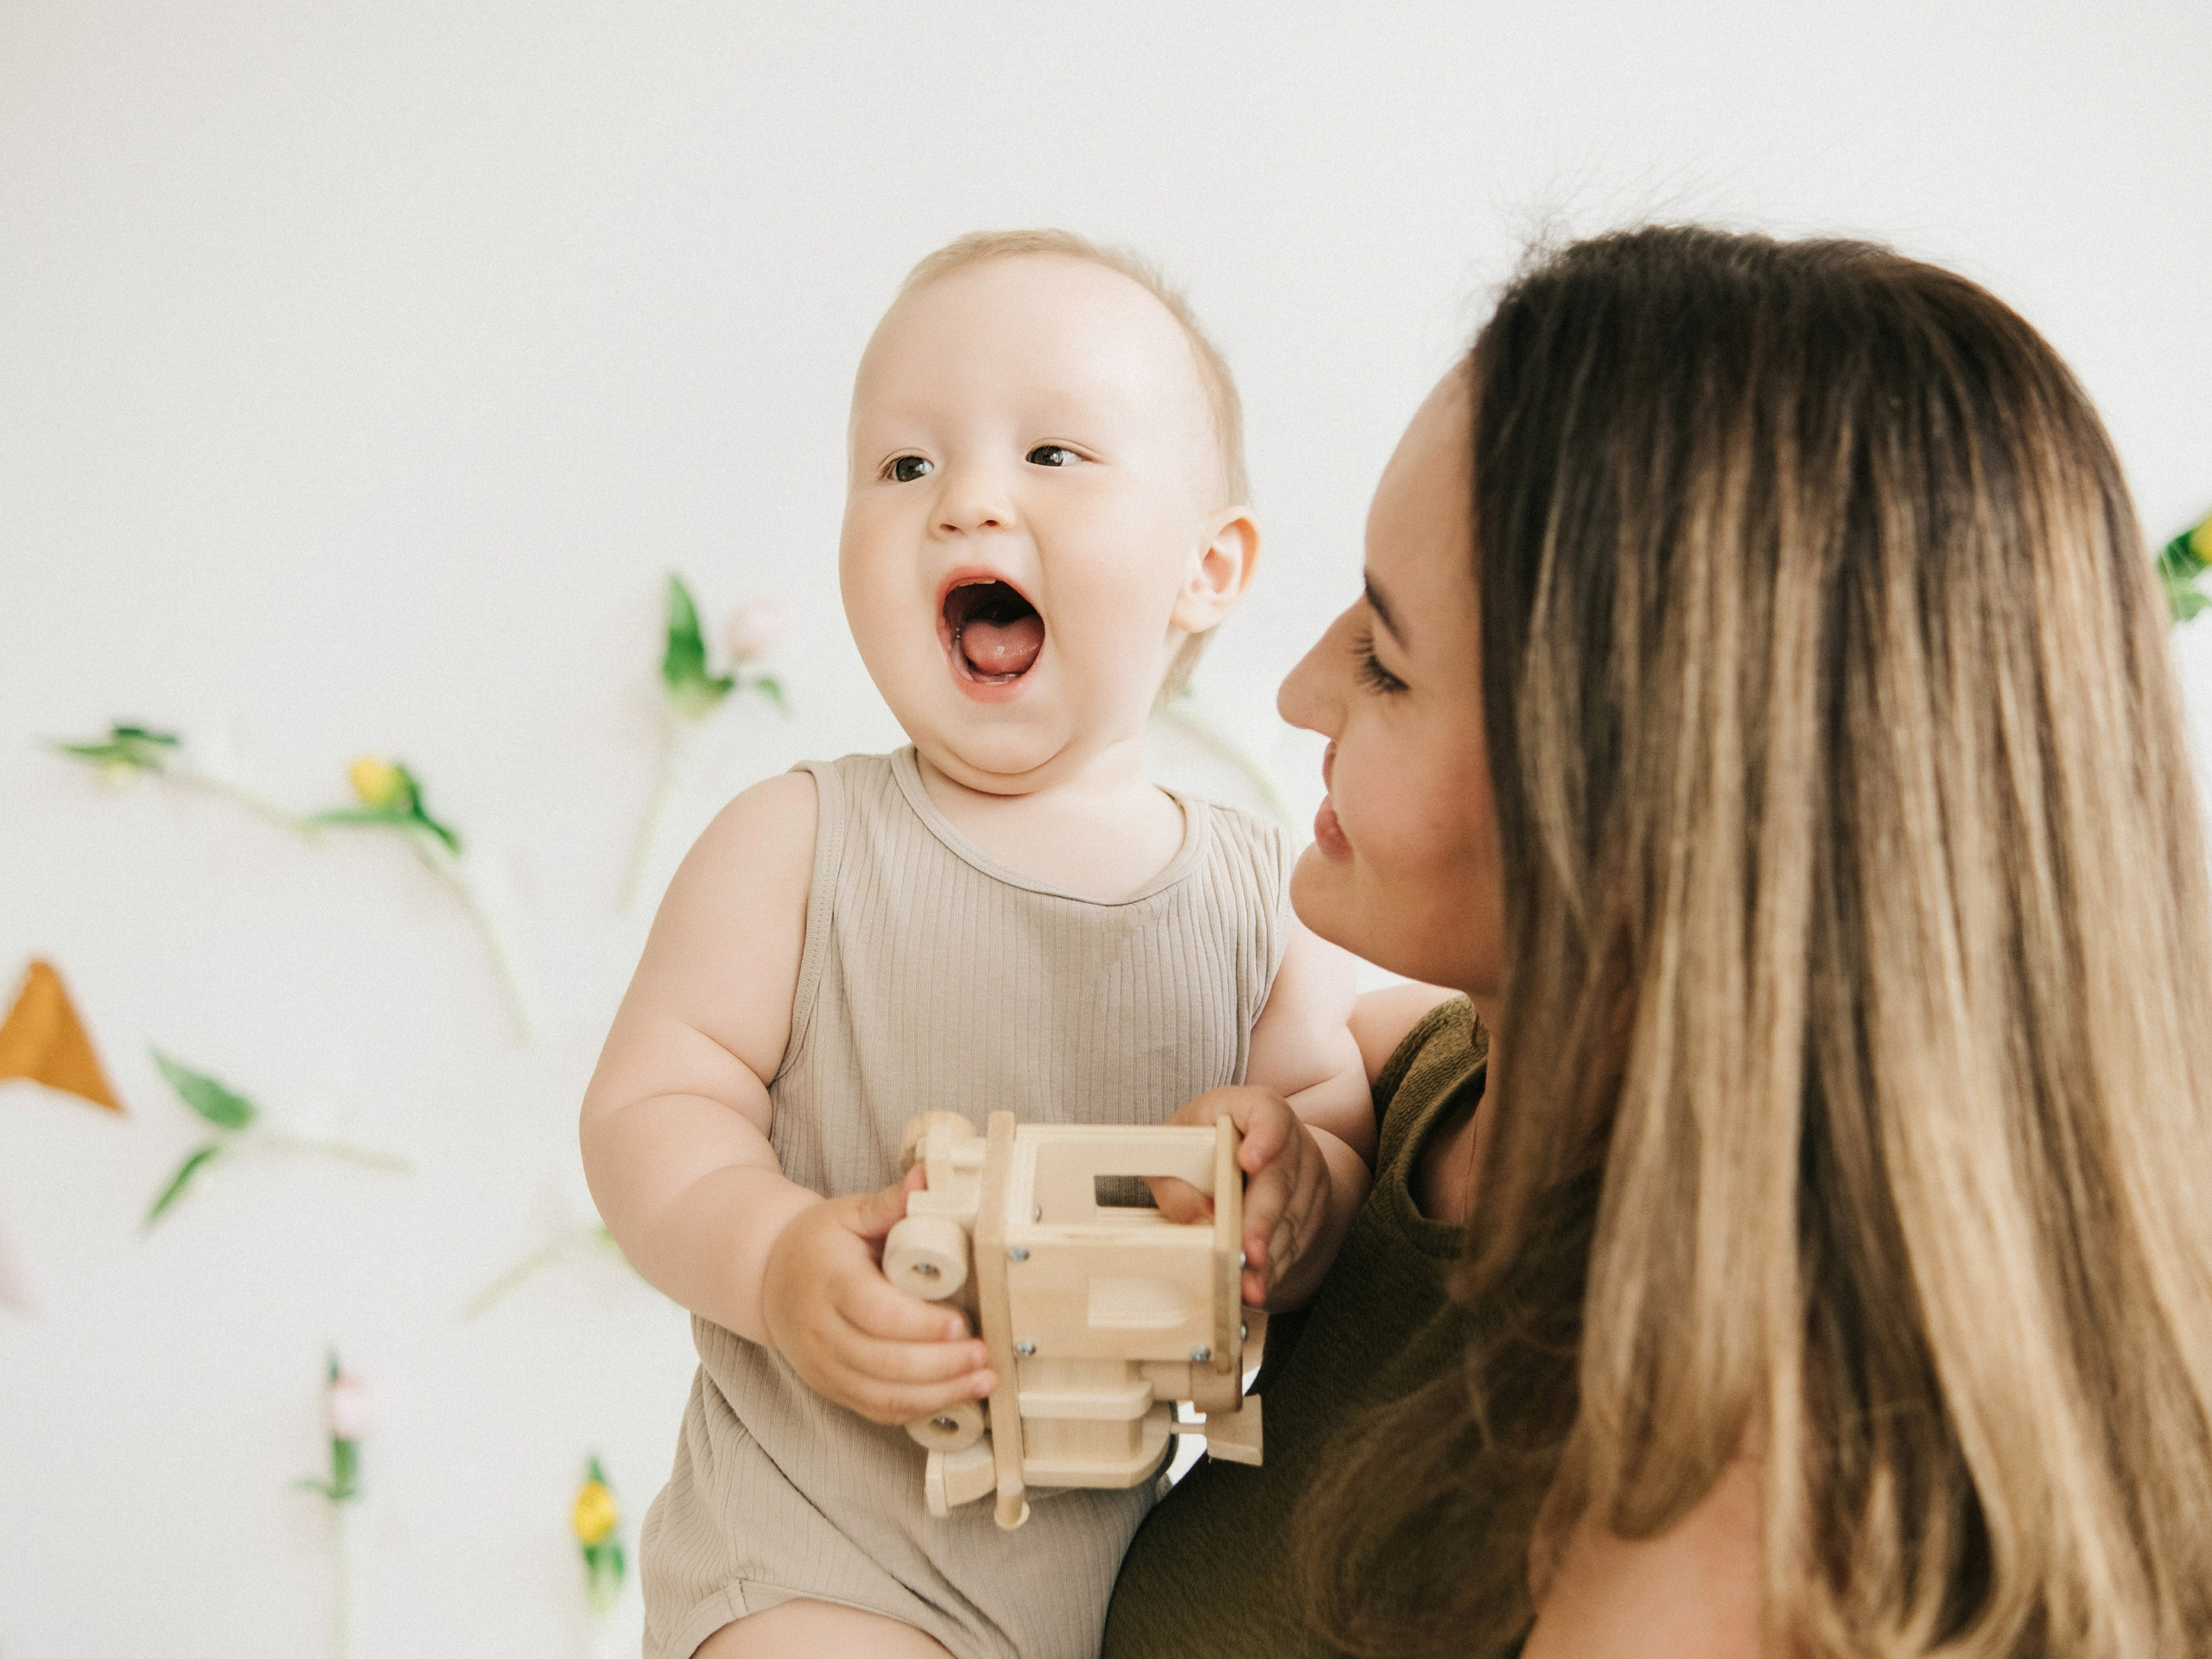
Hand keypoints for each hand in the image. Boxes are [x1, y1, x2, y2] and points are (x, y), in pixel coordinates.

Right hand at [760, 1165, 996, 1424]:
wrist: (768, 1279)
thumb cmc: (817, 1244)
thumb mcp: (848, 1215)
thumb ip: (889, 1203)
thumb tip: (927, 1177)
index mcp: (830, 1282)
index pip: (878, 1314)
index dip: (923, 1325)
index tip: (962, 1323)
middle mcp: (821, 1331)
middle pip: (885, 1362)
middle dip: (942, 1365)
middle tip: (984, 1355)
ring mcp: (823, 1367)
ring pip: (883, 1395)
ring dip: (939, 1394)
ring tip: (983, 1380)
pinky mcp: (832, 1388)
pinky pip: (878, 1409)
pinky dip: (919, 1408)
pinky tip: (954, 1395)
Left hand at [1148, 1086, 1334, 1307]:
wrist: (1248, 1157)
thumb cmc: (1201, 1149)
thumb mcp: (1175, 1154)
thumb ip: (1174, 1183)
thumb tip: (1199, 1218)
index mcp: (1254, 1109)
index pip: (1268, 1115)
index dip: (1263, 1137)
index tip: (1248, 1161)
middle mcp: (1291, 1139)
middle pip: (1280, 1179)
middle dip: (1261, 1221)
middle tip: (1247, 1253)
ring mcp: (1310, 1175)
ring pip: (1292, 1218)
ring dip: (1269, 1256)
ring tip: (1248, 1287)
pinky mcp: (1316, 1209)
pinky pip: (1297, 1242)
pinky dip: (1276, 1267)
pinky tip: (1256, 1289)